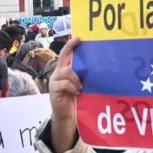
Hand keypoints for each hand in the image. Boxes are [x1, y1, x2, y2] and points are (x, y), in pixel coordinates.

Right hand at [48, 37, 81, 152]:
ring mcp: (54, 81)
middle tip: (82, 58)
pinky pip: (63, 84)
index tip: (78, 37)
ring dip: (75, 79)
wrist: (66, 115)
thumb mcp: (80, 84)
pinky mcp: (53, 90)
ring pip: (65, 72)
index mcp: (64, 70)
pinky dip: (72, 87)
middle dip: (73, 58)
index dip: (70, 45)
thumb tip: (98, 66)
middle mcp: (58, 73)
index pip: (65, 54)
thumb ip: (83, 76)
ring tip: (81, 87)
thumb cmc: (75, 98)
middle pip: (64, 60)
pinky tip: (77, 93)